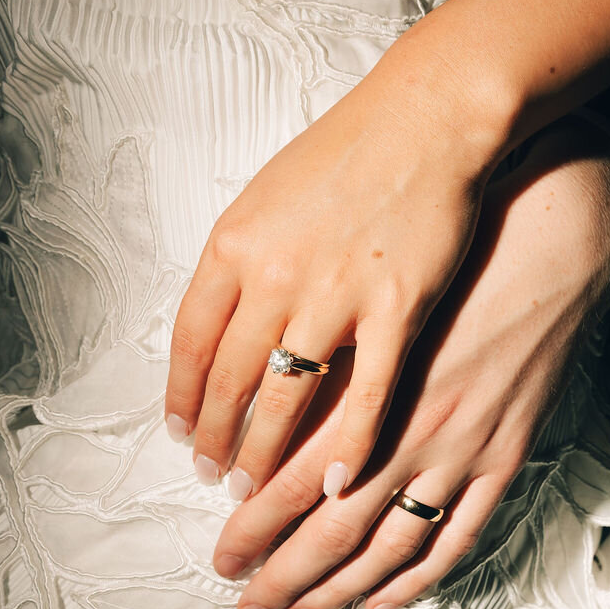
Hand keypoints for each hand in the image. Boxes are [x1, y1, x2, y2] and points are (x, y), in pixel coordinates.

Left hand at [164, 30, 501, 506]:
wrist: (430, 118)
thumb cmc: (350, 150)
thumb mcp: (269, 193)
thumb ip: (241, 257)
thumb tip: (218, 319)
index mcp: (235, 244)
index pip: (190, 341)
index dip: (181, 397)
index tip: (180, 433)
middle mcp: (276, 275)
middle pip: (230, 380)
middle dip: (215, 439)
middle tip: (211, 478)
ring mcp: (336, 296)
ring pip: (286, 398)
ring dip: (265, 453)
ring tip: (255, 490)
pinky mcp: (397, 310)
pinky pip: (367, 396)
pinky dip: (348, 444)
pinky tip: (333, 481)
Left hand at [210, 117, 609, 608]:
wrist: (539, 238)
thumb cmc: (440, 260)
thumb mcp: (365, 301)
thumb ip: (319, 365)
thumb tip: (259, 420)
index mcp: (364, 390)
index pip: (290, 482)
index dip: (252, 527)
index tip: (219, 558)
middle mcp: (408, 433)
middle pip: (331, 529)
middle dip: (280, 574)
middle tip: (245, 606)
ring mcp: (461, 452)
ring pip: (389, 546)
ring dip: (340, 589)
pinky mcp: (504, 457)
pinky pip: (455, 538)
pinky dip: (417, 580)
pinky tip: (382, 605)